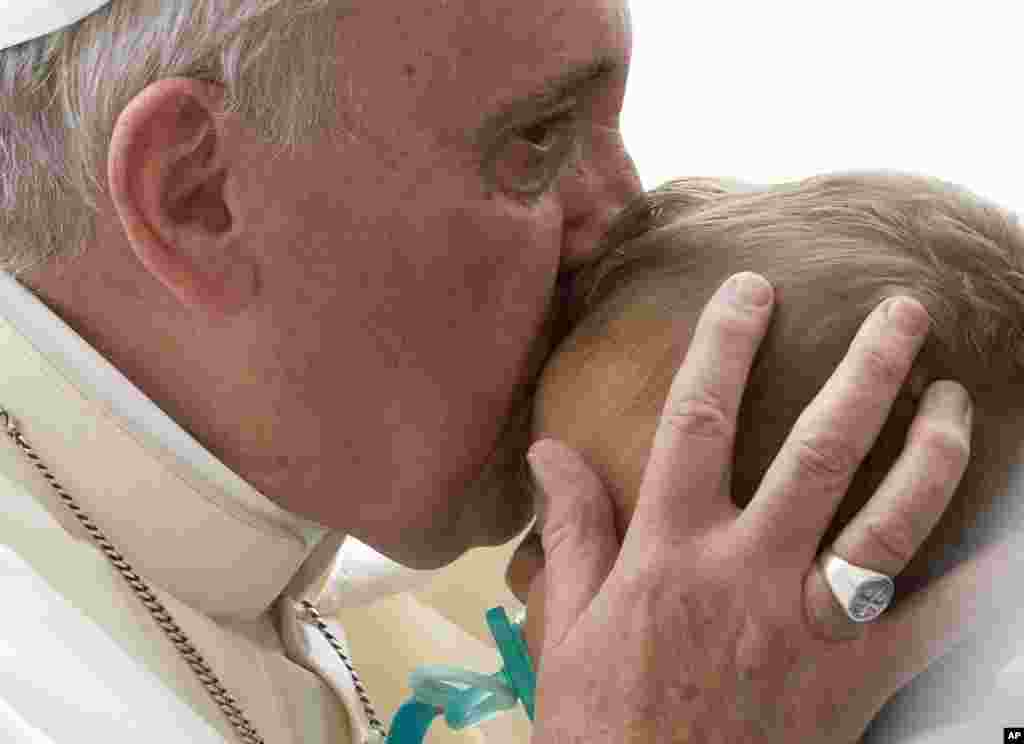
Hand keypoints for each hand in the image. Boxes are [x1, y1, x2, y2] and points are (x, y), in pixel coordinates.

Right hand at [524, 272, 977, 742]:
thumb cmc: (603, 725)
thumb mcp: (568, 625)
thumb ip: (574, 530)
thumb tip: (549, 452)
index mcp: (671, 552)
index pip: (697, 422)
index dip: (725, 346)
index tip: (752, 290)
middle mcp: (748, 572)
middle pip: (818, 451)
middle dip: (866, 371)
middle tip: (903, 311)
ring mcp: (809, 625)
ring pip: (889, 522)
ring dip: (932, 451)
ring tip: (956, 397)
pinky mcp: (855, 677)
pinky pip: (935, 622)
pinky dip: (982, 578)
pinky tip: (1011, 537)